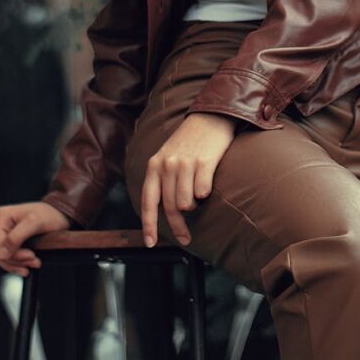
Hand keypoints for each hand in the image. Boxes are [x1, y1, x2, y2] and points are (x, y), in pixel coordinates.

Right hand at [0, 201, 70, 276]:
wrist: (60, 215)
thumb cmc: (50, 214)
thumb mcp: (35, 223)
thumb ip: (17, 237)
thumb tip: (2, 253)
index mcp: (1, 216)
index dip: (13, 255)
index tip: (30, 256)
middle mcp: (0, 224)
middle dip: (17, 261)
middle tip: (34, 261)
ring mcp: (5, 233)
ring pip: (3, 258)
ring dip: (18, 264)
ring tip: (34, 263)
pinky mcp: (11, 241)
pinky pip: (9, 258)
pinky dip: (19, 263)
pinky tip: (28, 264)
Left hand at [141, 111, 235, 247]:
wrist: (211, 115)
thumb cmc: (190, 140)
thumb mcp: (168, 156)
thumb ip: (163, 180)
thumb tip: (166, 212)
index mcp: (155, 165)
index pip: (148, 201)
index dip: (149, 225)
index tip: (150, 243)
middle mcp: (167, 165)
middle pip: (171, 208)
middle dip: (179, 227)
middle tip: (186, 237)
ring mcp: (185, 163)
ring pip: (187, 203)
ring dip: (195, 205)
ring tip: (198, 192)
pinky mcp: (204, 162)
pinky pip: (203, 192)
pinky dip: (206, 192)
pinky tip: (208, 180)